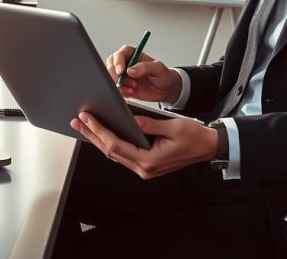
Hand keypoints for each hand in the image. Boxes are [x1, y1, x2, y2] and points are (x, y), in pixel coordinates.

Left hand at [70, 112, 217, 178]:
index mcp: (149, 161)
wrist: (209, 147)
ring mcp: (144, 169)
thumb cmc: (194, 137)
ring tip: (84, 126)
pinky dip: (111, 143)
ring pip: (115, 154)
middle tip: (77, 121)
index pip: (115, 145)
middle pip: (110, 152)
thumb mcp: (170, 125)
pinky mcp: (146, 164)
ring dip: (99, 139)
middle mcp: (144, 168)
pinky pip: (124, 154)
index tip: (87, 118)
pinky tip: (103, 133)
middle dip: (92, 135)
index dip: (99, 131)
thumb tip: (128, 117)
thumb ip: (147, 123)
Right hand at [106, 46, 182, 103]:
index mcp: (135, 54)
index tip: (121, 70)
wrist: (166, 90)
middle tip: (120, 81)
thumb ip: (145, 67)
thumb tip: (131, 70)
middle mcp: (127, 63)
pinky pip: (116, 88)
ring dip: (119, 83)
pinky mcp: (124, 86)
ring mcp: (124, 75)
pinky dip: (121, 91)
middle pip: (111, 64)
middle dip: (113, 73)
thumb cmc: (164, 76)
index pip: (121, 53)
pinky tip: (131, 91)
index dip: (118, 61)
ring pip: (112, 77)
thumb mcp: (159, 69)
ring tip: (133, 87)